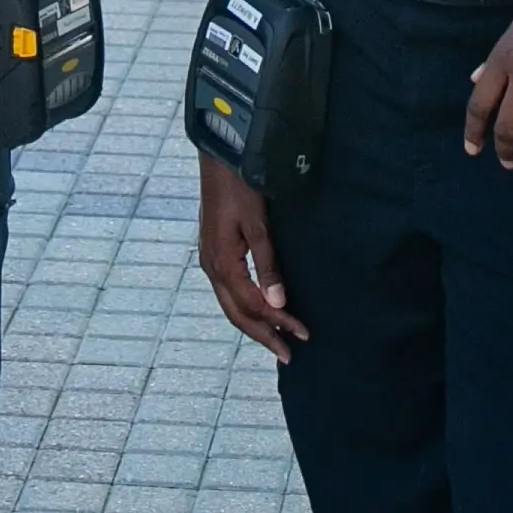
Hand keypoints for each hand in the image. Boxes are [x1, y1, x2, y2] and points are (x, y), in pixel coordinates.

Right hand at [197, 159, 301, 358]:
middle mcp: (211, 267)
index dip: (279, 323)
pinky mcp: (213, 252)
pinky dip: (244, 307)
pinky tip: (258, 309)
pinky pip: (228, 291)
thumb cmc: (241, 186)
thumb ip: (267, 264)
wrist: (219, 157)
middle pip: (237, 314)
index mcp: (222, 263)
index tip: (303, 336)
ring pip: (230, 305)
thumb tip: (278, 303)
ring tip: (275, 339)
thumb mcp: (258, 224)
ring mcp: (209, 260)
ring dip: (253, 324)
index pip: (253, 306)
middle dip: (263, 335)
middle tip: (288, 355)